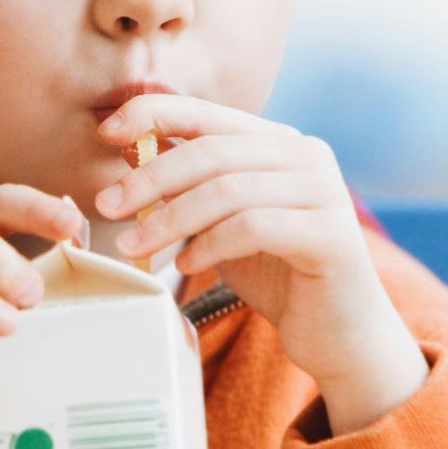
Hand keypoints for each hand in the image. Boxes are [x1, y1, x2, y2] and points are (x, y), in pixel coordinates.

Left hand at [93, 95, 425, 433]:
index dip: (155, 114)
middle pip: (213, 151)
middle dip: (151, 176)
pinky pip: (254, 227)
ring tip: (133, 245)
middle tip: (107, 205)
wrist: (340, 335)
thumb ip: (191, 188)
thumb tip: (131, 152)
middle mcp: (308, 155)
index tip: (107, 133)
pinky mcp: (331, 235)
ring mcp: (325, 192)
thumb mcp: (223, 223)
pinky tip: (186, 264)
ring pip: (228, 189)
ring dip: (170, 217)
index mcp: (280, 142)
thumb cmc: (278, 276)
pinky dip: (210, 243)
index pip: (209, 113)